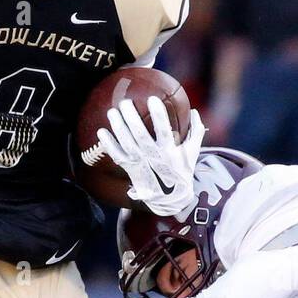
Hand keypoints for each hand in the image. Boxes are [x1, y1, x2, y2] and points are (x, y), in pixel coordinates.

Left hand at [98, 97, 205, 216]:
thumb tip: (193, 110)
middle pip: (140, 135)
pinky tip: (101, 132)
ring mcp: (141, 164)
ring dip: (118, 127)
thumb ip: (196, 131)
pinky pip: (117, 156)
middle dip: (131, 117)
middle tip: (125, 102)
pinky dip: (108, 144)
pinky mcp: (131, 170)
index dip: (158, 115)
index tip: (153, 98)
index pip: (164, 130)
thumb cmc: (182, 171)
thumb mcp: (193, 152)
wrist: (170, 199)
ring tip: (112, 112)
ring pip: (126, 144)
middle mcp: (154, 158)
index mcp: (170, 152)